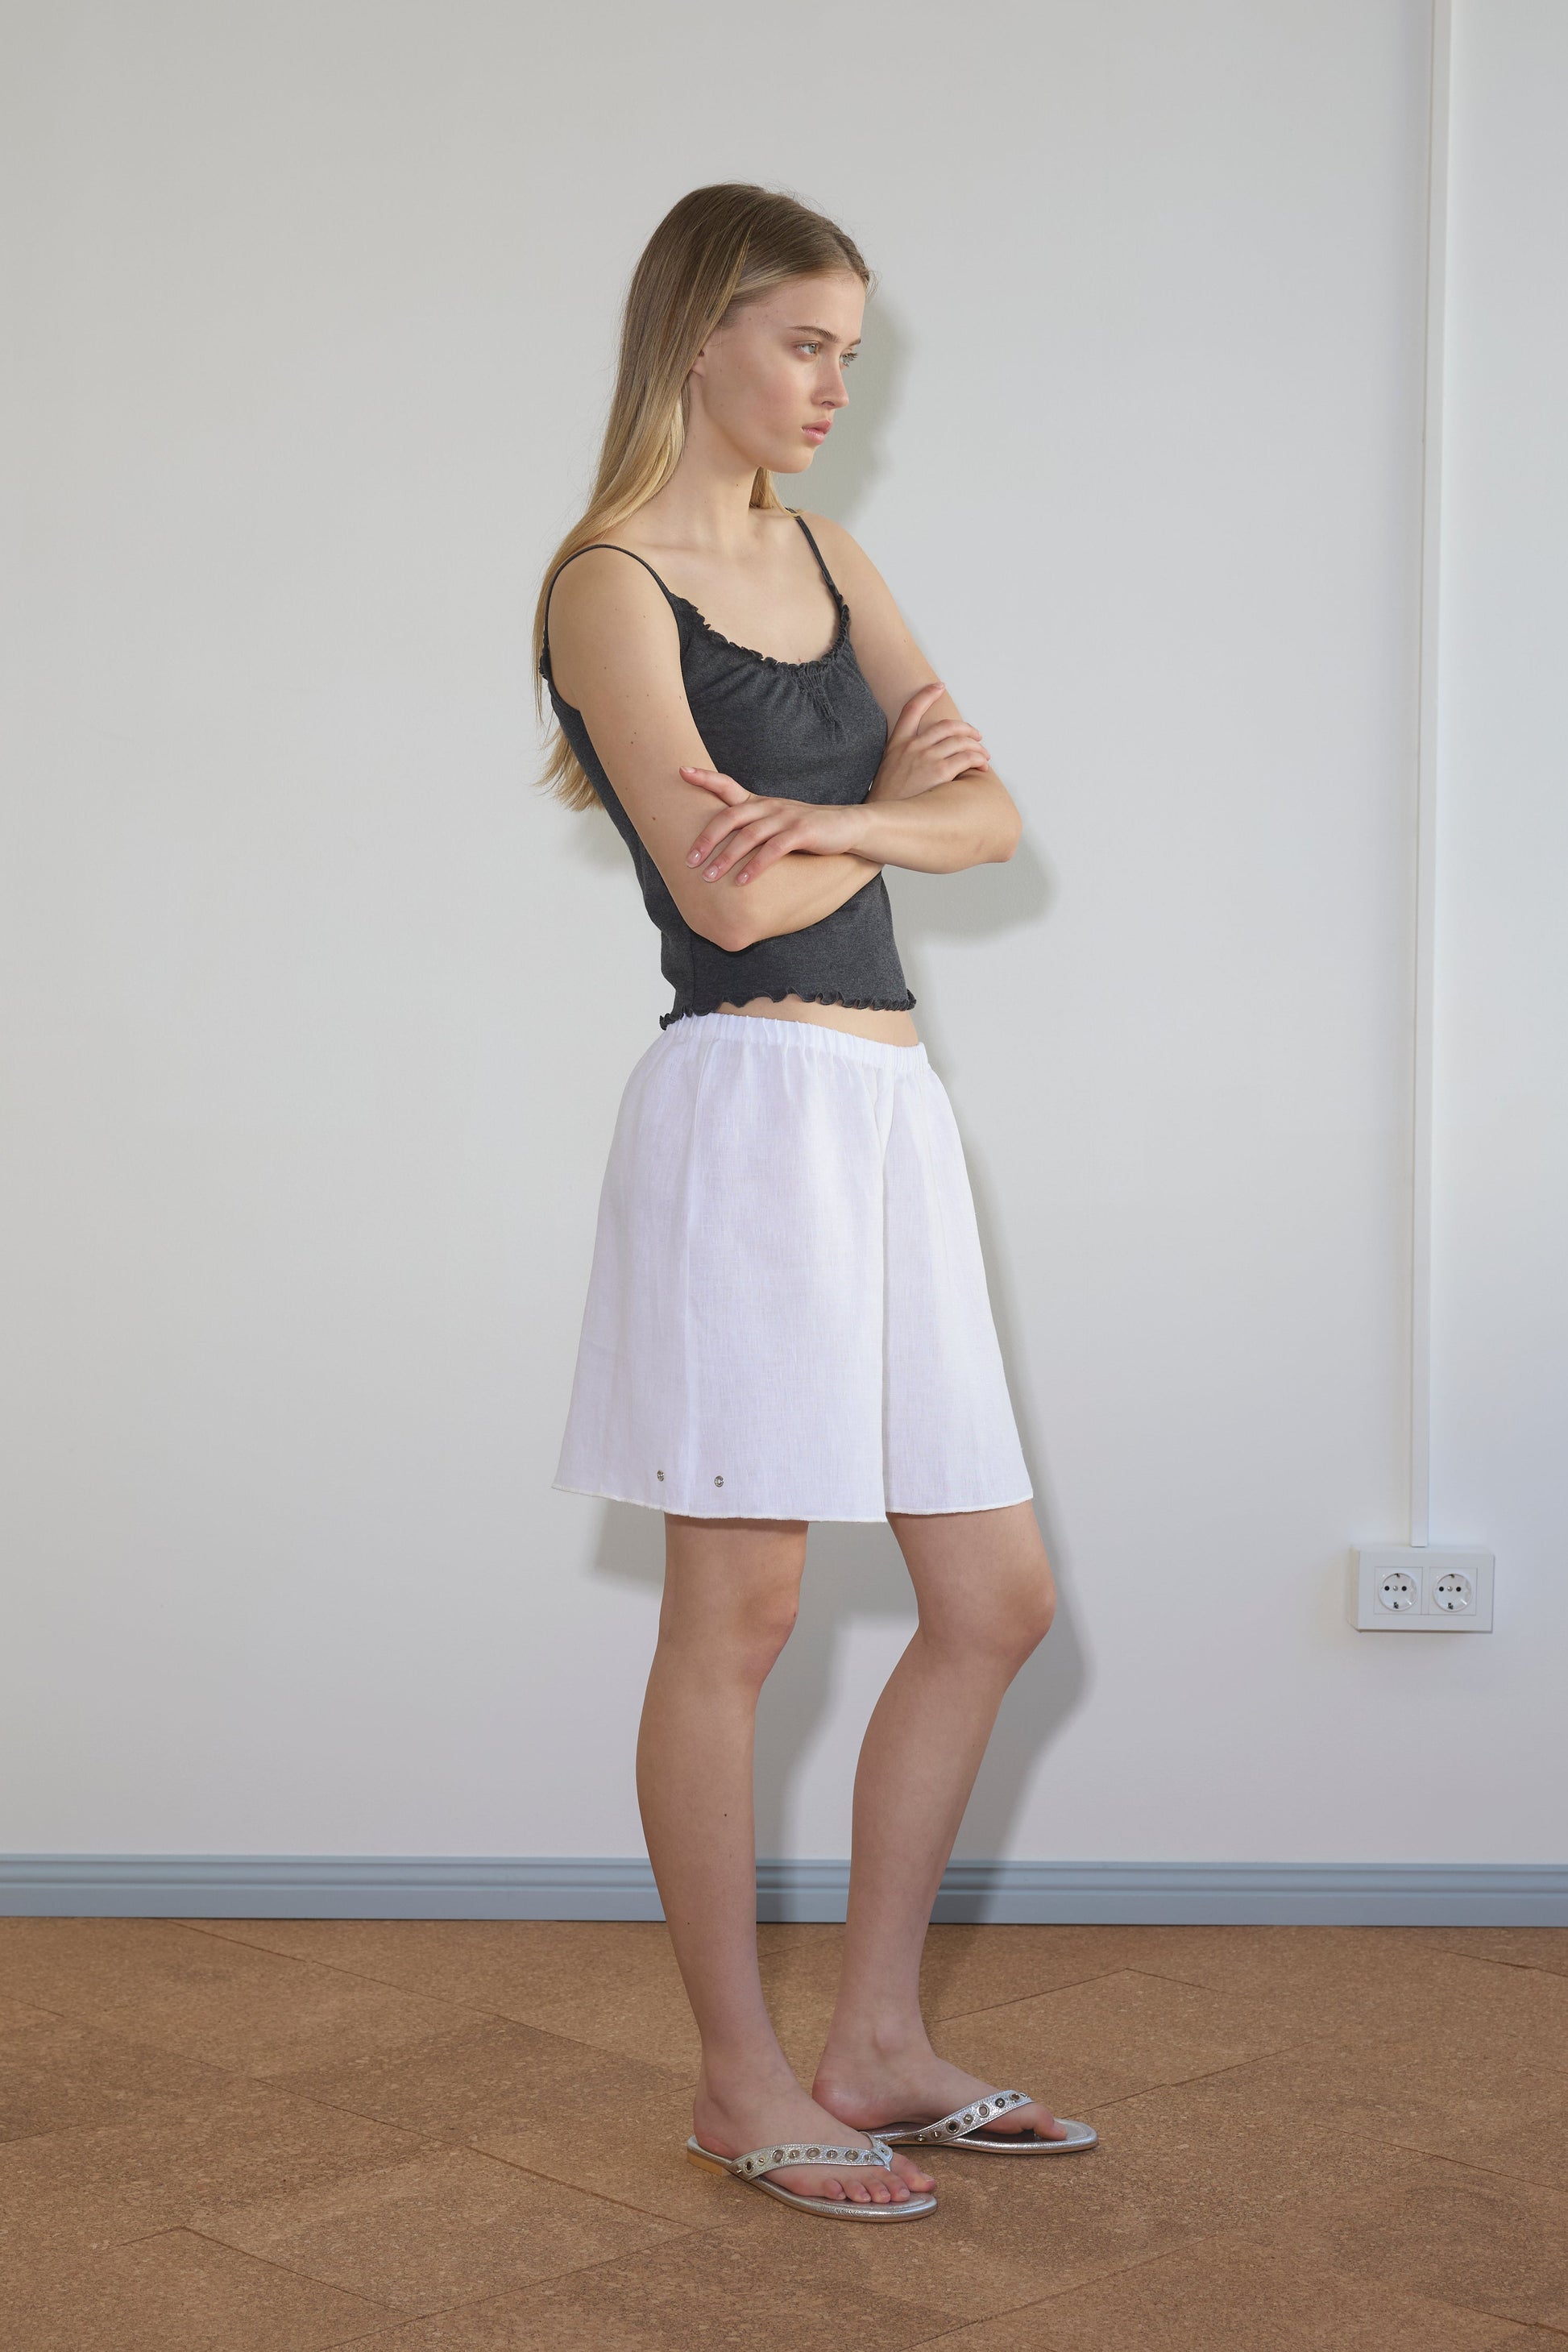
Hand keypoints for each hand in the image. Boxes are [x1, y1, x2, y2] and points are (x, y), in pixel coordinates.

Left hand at [678, 765, 869, 884]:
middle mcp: (769, 806)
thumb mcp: (776, 821)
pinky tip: (741, 882)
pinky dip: (755, 866)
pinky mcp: (802, 832)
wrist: (848, 827)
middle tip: (689, 860)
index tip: (682, 770)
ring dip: (726, 858)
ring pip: (748, 836)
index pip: (727, 785)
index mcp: (760, 803)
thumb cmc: (806, 829)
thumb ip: (752, 826)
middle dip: (706, 839)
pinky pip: (773, 850)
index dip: (705, 778)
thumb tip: (720, 844)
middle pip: (730, 817)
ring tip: (709, 877)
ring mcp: (785, 818)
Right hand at [871, 681, 989, 798]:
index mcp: (897, 743)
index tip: (939, 687)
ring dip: (977, 746)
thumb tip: (925, 757)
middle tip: (976, 736)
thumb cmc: (887, 800)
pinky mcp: (939, 772)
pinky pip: (967, 758)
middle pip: (947, 725)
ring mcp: (926, 757)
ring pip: (961, 741)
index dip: (926, 694)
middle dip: (967, 729)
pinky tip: (982, 766)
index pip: (911, 709)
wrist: (881, 816)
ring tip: (984, 755)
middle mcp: (912, 746)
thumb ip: (904, 757)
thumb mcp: (888, 770)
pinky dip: (978, 759)